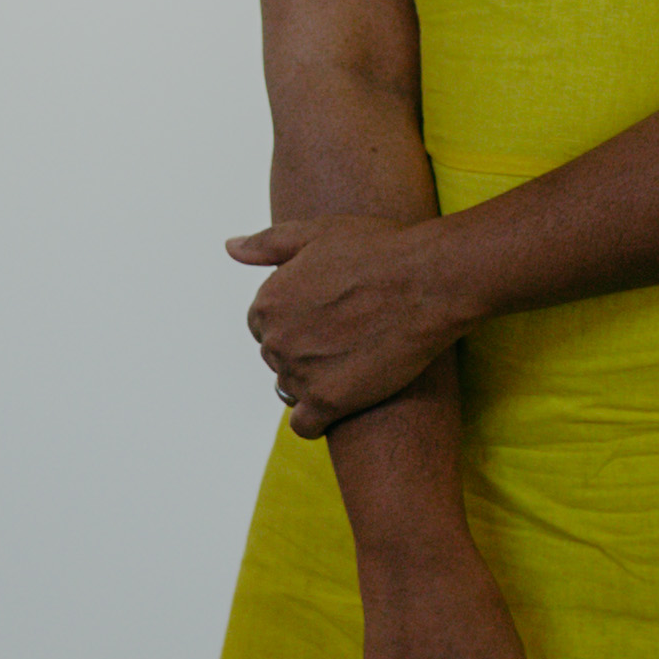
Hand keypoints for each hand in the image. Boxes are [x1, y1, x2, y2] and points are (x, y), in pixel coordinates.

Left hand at [229, 212, 475, 435]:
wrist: (427, 281)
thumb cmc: (378, 250)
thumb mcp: (316, 232)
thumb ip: (267, 244)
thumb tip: (231, 247)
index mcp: (267, 302)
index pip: (263, 325)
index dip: (296, 319)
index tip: (326, 315)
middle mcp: (274, 340)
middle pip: (278, 356)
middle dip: (304, 349)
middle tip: (346, 336)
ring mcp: (299, 373)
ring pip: (291, 388)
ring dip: (314, 381)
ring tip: (352, 363)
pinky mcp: (328, 402)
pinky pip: (304, 425)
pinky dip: (317, 419)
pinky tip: (340, 402)